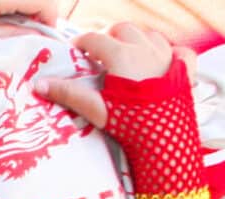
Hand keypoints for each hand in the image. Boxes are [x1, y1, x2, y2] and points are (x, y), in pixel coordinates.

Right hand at [34, 23, 185, 127]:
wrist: (167, 141)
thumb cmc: (131, 124)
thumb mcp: (96, 108)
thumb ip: (68, 94)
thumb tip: (38, 85)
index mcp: (122, 55)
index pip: (95, 39)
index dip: (81, 43)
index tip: (75, 51)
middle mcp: (146, 49)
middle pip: (123, 29)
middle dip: (109, 38)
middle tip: (99, 55)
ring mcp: (169, 57)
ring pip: (150, 36)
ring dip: (137, 41)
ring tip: (127, 57)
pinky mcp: (186, 70)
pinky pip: (181, 52)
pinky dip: (171, 53)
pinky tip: (163, 63)